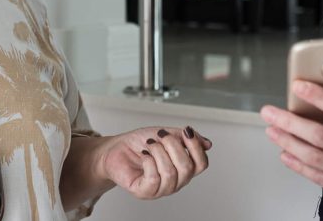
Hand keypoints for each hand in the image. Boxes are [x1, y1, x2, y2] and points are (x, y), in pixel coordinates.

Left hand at [97, 125, 211, 199]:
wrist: (115, 149)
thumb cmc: (139, 143)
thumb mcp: (166, 134)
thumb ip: (185, 138)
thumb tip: (207, 143)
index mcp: (183, 168)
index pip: (201, 164)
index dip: (196, 146)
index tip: (186, 131)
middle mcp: (175, 181)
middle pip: (187, 167)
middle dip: (173, 145)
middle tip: (160, 135)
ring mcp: (160, 189)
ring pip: (170, 172)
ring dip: (158, 151)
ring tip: (149, 144)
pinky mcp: (144, 192)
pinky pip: (153, 179)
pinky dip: (148, 161)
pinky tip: (144, 154)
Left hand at [260, 66, 322, 212]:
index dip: (320, 97)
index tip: (298, 86)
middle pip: (321, 136)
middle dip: (291, 122)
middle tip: (269, 111)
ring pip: (314, 157)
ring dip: (288, 142)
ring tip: (271, 129)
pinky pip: (316, 176)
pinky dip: (297, 165)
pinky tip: (284, 152)